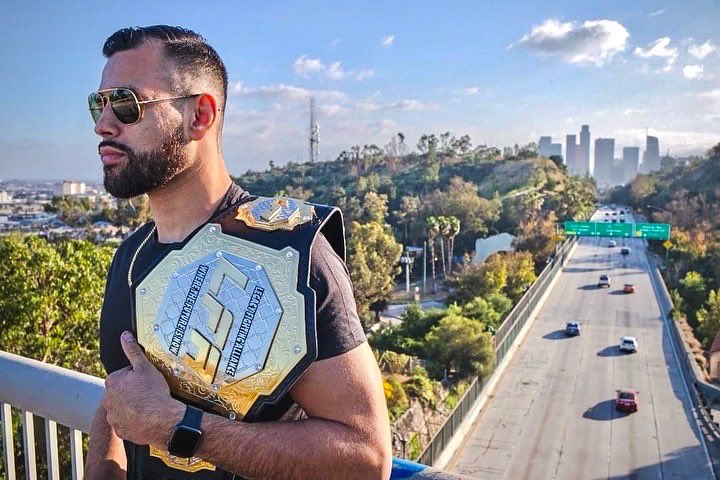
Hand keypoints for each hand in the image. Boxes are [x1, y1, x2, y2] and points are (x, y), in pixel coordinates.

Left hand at [103, 331, 184, 446]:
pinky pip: (126, 423)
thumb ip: (133, 350)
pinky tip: (146, 417)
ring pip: (123, 407)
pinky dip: (134, 420)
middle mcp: (107, 400)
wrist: (161, 420)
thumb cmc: (153, 393)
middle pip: (122, 391)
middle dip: (133, 391)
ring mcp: (113, 417)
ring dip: (132, 406)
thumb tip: (125, 336)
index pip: (124, 374)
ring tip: (149, 405)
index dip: (138, 376)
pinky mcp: (121, 430)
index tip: (147, 380)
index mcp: (112, 382)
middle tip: (149, 392)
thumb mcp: (145, 367)